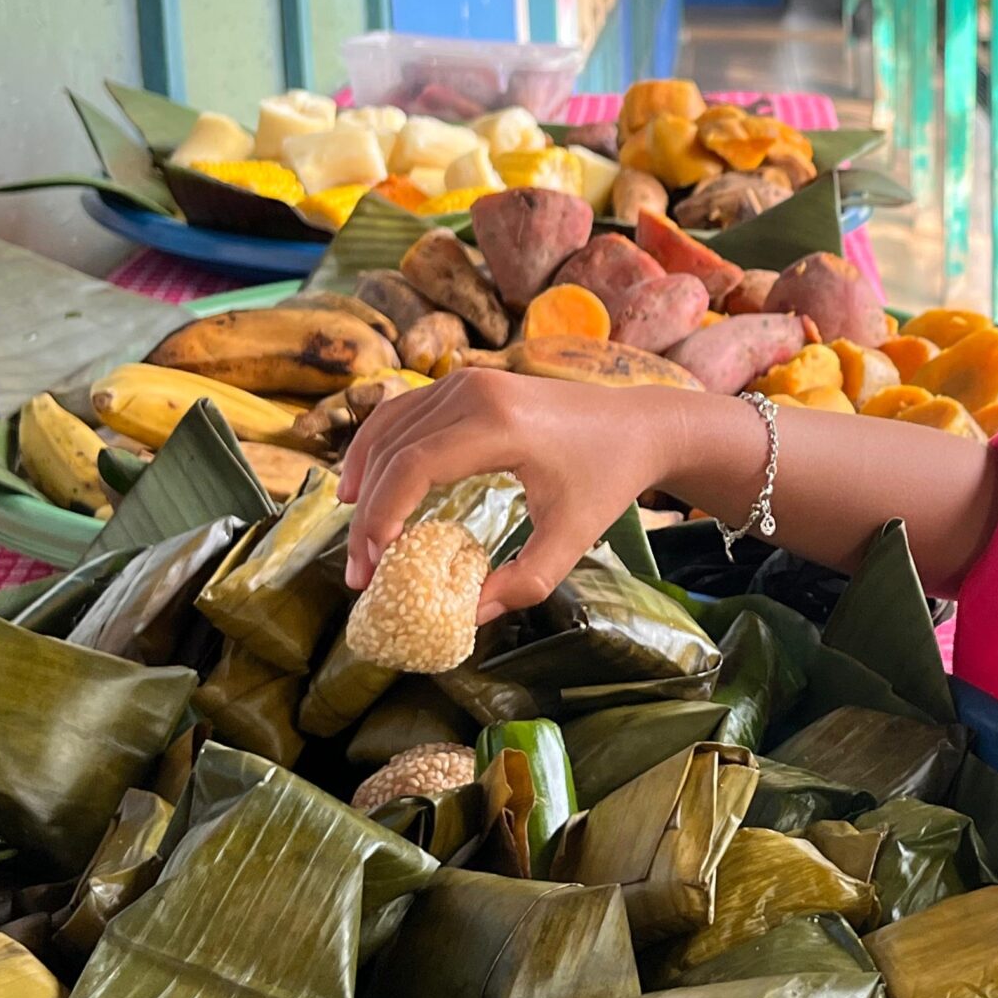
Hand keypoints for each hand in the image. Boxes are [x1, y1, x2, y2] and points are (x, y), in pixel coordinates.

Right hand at [337, 369, 705, 620]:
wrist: (638, 425)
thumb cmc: (608, 479)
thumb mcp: (574, 537)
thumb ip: (526, 581)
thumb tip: (469, 617)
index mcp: (500, 423)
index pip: (414, 467)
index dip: (382, 517)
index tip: (371, 567)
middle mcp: (474, 391)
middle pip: (394, 451)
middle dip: (368, 514)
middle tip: (360, 571)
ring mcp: (467, 380)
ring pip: (388, 427)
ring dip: (362, 478)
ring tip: (359, 537)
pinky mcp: (466, 382)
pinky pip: (403, 413)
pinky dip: (378, 449)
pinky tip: (366, 487)